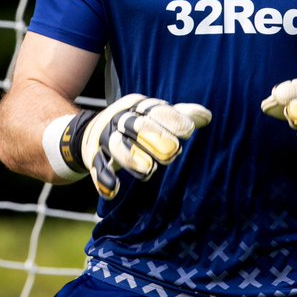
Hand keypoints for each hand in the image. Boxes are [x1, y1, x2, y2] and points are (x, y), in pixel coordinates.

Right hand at [61, 94, 210, 198]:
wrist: (90, 132)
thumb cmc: (134, 125)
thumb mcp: (154, 117)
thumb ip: (179, 117)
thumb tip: (207, 116)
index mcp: (138, 106)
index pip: (155, 110)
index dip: (172, 119)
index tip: (189, 131)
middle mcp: (120, 119)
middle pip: (137, 125)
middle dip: (155, 137)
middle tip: (174, 152)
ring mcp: (105, 138)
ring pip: (117, 146)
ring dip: (132, 157)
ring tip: (149, 170)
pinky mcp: (93, 157)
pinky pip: (97, 167)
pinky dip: (104, 178)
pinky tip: (114, 190)